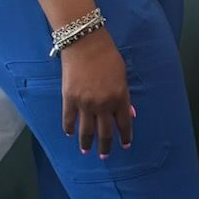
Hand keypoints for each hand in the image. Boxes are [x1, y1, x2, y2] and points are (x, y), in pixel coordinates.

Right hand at [61, 31, 133, 157]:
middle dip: (105, 147)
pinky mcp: (69, 99)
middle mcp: (103, 105)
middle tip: (104, 156)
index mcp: (120, 98)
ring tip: (86, 151)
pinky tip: (70, 134)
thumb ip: (125, 96)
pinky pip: (69, 120)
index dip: (125, 137)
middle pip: (105, 132)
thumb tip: (129, 114)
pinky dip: (69, 129)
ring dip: (87, 144)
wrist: (85, 43)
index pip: (124, 124)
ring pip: (86, 131)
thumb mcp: (122, 75)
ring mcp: (85, 104)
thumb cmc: (107, 56)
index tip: (125, 145)